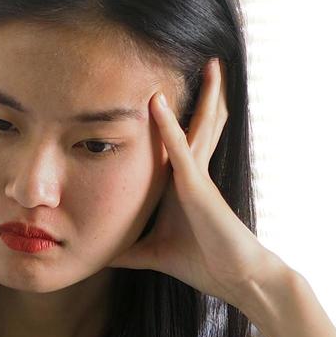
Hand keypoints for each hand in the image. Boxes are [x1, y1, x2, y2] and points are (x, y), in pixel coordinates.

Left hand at [110, 59, 284, 312]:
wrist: (236, 278)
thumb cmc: (201, 262)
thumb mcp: (151, 253)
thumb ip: (127, 250)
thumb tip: (99, 256)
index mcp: (181, 183)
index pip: (176, 140)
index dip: (171, 115)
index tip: (160, 87)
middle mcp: (192, 172)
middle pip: (197, 123)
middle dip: (201, 93)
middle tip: (202, 58)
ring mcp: (196, 176)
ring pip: (196, 126)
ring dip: (199, 95)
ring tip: (207, 62)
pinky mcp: (197, 186)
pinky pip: (179, 149)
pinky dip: (167, 126)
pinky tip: (156, 101)